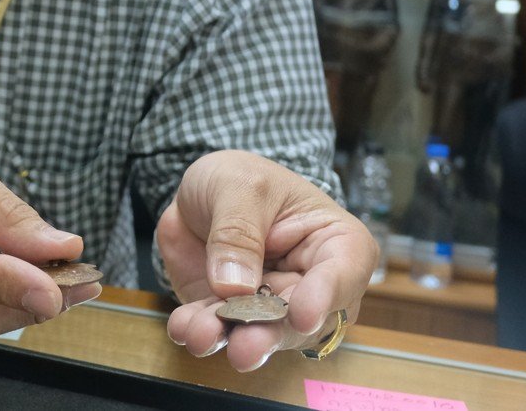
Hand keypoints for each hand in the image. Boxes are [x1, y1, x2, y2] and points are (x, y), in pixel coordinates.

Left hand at [156, 150, 375, 371]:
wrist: (201, 192)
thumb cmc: (240, 178)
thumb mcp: (239, 185)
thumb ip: (237, 231)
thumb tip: (234, 285)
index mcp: (334, 242)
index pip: (343, 271)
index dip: (326, 296)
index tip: (302, 315)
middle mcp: (310, 284)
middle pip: (301, 319)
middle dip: (269, 334)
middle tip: (246, 348)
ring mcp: (270, 304)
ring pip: (257, 332)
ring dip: (228, 337)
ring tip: (200, 335)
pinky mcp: (230, 315)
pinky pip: (217, 329)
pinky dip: (198, 330)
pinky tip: (182, 326)